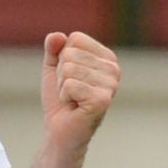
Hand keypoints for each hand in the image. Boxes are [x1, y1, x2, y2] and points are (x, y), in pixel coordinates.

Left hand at [42, 30, 119, 150]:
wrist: (60, 131)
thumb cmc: (60, 100)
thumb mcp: (54, 68)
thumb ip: (54, 48)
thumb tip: (57, 36)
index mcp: (106, 57)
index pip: (75, 38)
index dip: (62, 58)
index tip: (69, 77)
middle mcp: (113, 68)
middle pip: (70, 53)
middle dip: (61, 74)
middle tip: (70, 91)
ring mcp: (111, 84)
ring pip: (68, 69)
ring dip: (62, 87)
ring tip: (72, 99)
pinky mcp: (102, 99)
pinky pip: (70, 85)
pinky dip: (64, 97)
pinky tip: (74, 107)